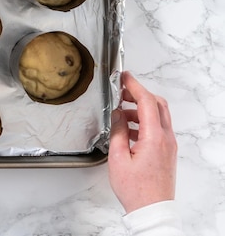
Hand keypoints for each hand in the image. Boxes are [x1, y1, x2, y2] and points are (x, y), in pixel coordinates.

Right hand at [108, 72, 177, 213]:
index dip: (135, 86)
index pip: (147, 101)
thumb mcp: (118, 158)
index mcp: (154, 137)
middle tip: (122, 91)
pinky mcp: (167, 152)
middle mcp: (166, 139)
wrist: (152, 209)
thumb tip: (118, 115)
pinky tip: (128, 130)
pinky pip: (158, 129)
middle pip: (158, 105)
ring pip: (158, 116)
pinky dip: (144, 122)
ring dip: (141, 110)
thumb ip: (118, 132)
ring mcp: (169, 146)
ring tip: (121, 113)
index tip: (124, 77)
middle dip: (140, 94)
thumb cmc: (136, 189)